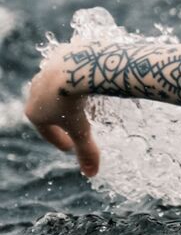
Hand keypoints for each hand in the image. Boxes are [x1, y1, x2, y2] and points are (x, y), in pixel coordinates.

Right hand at [24, 44, 101, 175]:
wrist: (74, 68)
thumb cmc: (75, 104)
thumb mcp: (83, 131)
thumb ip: (87, 152)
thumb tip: (91, 174)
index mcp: (34, 113)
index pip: (46, 132)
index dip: (59, 141)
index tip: (69, 148)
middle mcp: (34, 93)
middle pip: (49, 111)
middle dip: (62, 121)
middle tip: (74, 128)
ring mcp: (43, 75)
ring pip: (57, 91)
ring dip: (68, 101)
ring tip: (85, 107)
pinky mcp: (55, 60)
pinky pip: (67, 75)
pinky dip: (75, 83)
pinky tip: (88, 85)